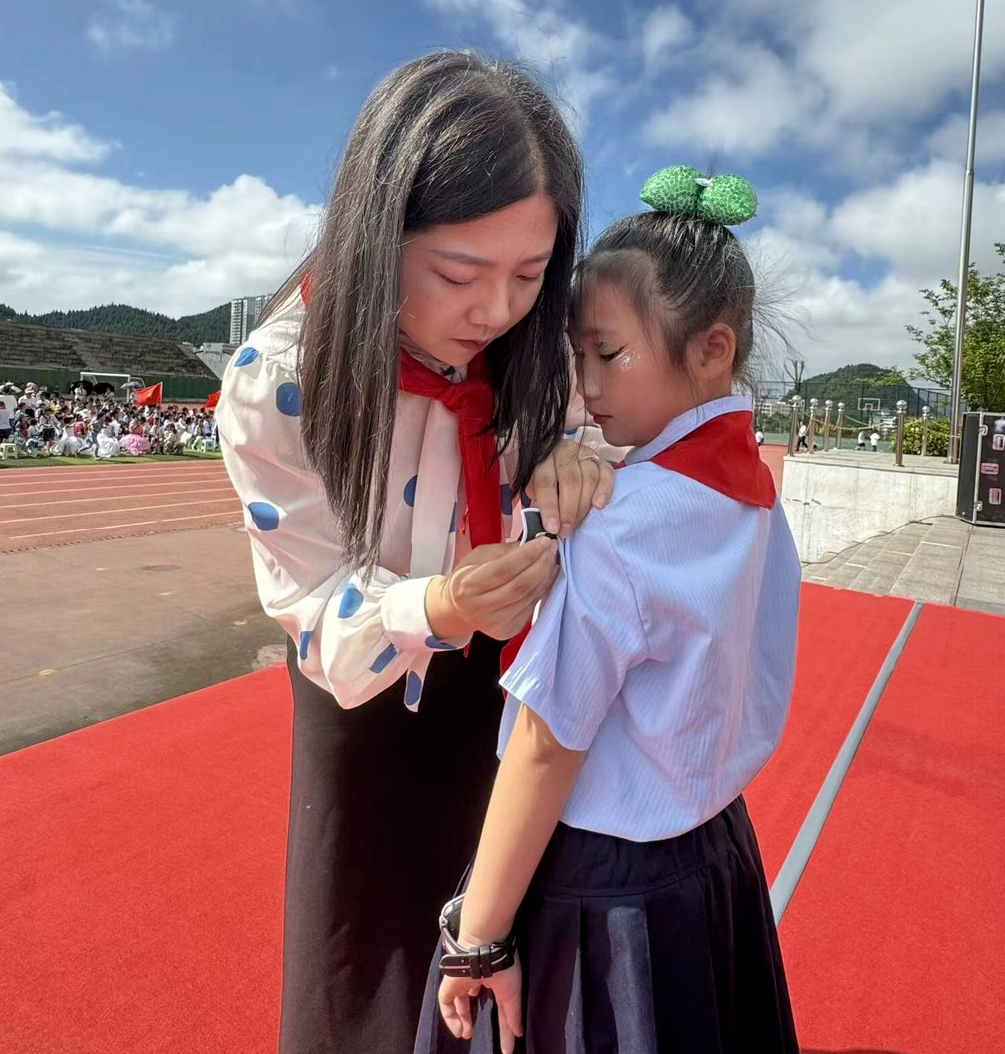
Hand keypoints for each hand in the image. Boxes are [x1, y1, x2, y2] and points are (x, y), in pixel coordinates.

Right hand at [425, 538, 558, 640]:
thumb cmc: (467, 578)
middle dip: (541, 564)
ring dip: (546, 575)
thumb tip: (533, 544)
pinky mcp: (508, 630)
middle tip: (553, 548)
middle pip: (520, 585)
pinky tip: (548, 575)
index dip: (528, 554)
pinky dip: (543, 589)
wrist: (457, 610)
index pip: (504, 569)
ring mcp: (496, 622)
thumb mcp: (478, 557)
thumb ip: (504, 551)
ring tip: (552, 559)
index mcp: (469, 586)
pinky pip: (531, 606)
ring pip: (529, 596)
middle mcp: (481, 608)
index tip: (545, 541)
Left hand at [438, 955, 522, 1053]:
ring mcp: (461, 981)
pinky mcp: (449, 985)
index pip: (498, 1005)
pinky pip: (447, 1004)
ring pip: (459, 1002)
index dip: (503, 1024)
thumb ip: (513, 1016)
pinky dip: (451, 1019)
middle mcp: (476, 978)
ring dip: (463, 1019)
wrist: (484, 949)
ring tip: (467, 1034)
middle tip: (475, 1035)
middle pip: (474, 1002)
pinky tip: (459, 1032)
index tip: (506, 1045)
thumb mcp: (512, 995)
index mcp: (494, 978)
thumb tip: (518, 1034)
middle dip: (474, 1018)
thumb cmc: (502, 967)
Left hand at [527, 440, 614, 537]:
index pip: (546, 481)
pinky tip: (599, 505)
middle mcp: (564, 452)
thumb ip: (538, 500)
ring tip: (578, 523)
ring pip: (589, 478)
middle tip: (567, 530)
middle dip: (568, 510)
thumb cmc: (547, 480)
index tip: (552, 527)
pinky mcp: (600, 460)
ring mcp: (584, 454)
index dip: (549, 506)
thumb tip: (543, 524)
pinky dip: (604, 490)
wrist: (560, 463)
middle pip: (570, 480)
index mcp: (543, 458)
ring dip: (584, 505)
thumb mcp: (535, 487)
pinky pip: (606, 473)